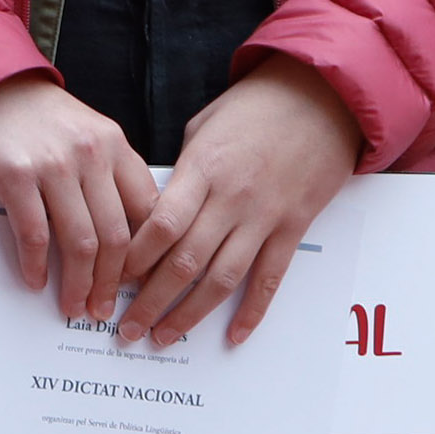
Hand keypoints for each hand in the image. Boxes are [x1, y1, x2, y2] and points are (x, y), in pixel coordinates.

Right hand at [0, 75, 156, 323]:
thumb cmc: (38, 116)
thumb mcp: (89, 132)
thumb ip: (111, 174)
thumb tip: (129, 237)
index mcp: (115, 145)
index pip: (147, 212)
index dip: (145, 256)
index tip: (138, 283)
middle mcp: (90, 153)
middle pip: (115, 236)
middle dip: (111, 284)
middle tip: (103, 309)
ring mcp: (52, 164)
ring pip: (79, 242)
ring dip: (78, 284)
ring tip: (73, 306)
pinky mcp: (15, 174)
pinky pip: (34, 234)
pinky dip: (36, 265)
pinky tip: (36, 280)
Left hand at [110, 61, 362, 348]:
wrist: (323, 96)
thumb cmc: (257, 106)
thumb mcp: (204, 126)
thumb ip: (182, 171)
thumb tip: (157, 208)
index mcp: (201, 170)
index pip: (159, 225)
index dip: (133, 259)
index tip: (111, 279)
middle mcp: (231, 198)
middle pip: (183, 261)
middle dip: (150, 300)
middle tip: (127, 328)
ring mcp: (264, 216)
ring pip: (222, 278)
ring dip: (190, 314)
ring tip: (163, 336)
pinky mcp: (294, 227)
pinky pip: (270, 277)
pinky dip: (253, 311)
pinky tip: (235, 335)